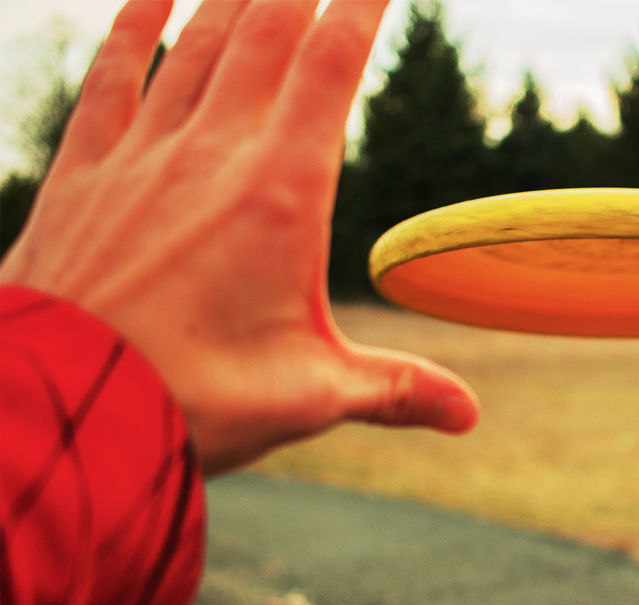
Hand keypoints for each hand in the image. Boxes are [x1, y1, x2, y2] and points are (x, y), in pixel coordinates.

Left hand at [0, 0, 478, 473]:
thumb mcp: (310, 396)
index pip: (332, 66)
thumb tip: (467, 416)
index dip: (362, 6)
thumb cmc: (191, 401)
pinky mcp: (84, 172)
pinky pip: (112, 76)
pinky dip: (132, 26)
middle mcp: (213, 153)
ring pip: (195, 42)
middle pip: (267, 32)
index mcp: (281, 193)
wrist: (58, 406)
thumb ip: (395, 390)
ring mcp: (143, 155)